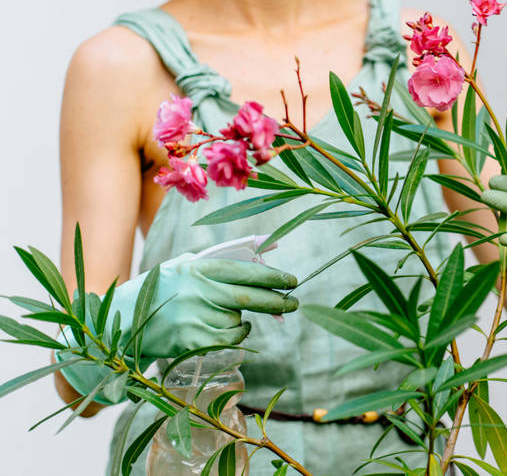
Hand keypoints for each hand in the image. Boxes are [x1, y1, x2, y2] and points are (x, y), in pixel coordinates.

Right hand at [57, 252, 297, 402]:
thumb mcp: (181, 268)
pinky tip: (225, 330)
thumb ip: (215, 264)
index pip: (244, 271)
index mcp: (196, 269)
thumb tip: (258, 259)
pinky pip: (229, 340)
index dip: (272, 276)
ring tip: (222, 316)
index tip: (291, 280)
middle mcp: (197, 292)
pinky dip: (235, 335)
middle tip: (294, 302)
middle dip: (277, 300)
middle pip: (249, 297)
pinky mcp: (191, 342)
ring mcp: (194, 319)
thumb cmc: (156, 292)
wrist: (119, 325)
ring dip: (241, 321)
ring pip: (238, 321)